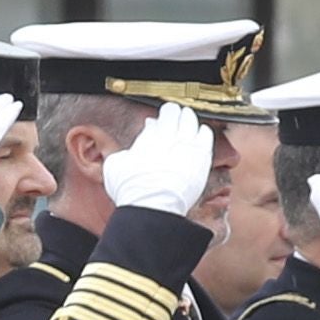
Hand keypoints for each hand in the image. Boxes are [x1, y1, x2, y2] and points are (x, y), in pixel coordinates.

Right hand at [109, 101, 214, 225]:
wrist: (152, 206)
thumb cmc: (131, 189)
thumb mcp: (114, 165)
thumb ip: (114, 150)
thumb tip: (113, 145)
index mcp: (153, 133)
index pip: (163, 113)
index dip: (161, 116)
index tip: (158, 122)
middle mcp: (172, 135)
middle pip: (179, 114)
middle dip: (176, 115)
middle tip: (174, 119)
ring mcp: (189, 146)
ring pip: (193, 121)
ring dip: (189, 121)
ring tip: (187, 125)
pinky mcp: (202, 158)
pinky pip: (206, 136)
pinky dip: (202, 133)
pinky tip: (199, 136)